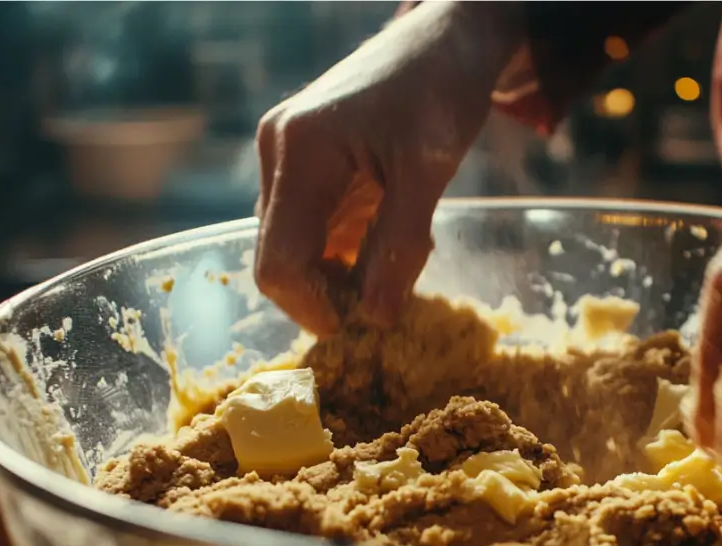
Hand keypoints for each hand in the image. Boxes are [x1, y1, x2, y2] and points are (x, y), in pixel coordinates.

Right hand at [253, 1, 523, 335]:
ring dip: (344, 272)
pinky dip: (349, 249)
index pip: (279, 260)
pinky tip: (391, 234)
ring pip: (298, 247)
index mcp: (299, 152)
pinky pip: (314, 229)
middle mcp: (277, 155)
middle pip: (280, 258)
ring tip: (401, 255)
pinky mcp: (304, 167)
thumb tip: (374, 319)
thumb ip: (399, 245)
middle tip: (390, 299)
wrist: (444, 39)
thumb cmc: (440, 91)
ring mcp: (285, 160)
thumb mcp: (427, 171)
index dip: (312, 308)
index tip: (361, 329)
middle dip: (330, 292)